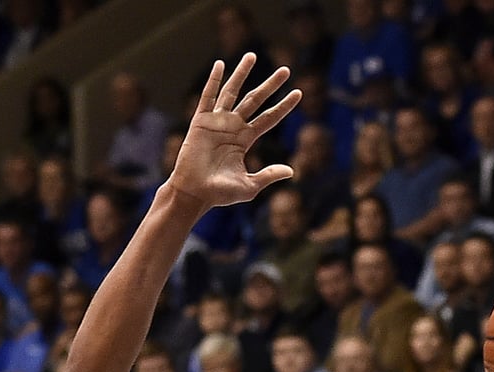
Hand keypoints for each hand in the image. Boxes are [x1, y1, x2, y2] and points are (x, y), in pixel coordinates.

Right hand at [168, 55, 301, 209]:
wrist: (195, 194)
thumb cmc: (219, 194)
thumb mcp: (249, 186)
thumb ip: (268, 176)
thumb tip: (291, 171)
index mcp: (245, 140)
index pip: (269, 118)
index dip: (283, 106)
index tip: (298, 93)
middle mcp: (233, 127)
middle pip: (256, 100)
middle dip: (271, 85)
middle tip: (286, 70)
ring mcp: (217, 121)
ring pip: (233, 92)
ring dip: (242, 73)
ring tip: (252, 55)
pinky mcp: (200, 121)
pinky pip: (208, 97)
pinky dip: (214, 80)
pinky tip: (220, 65)